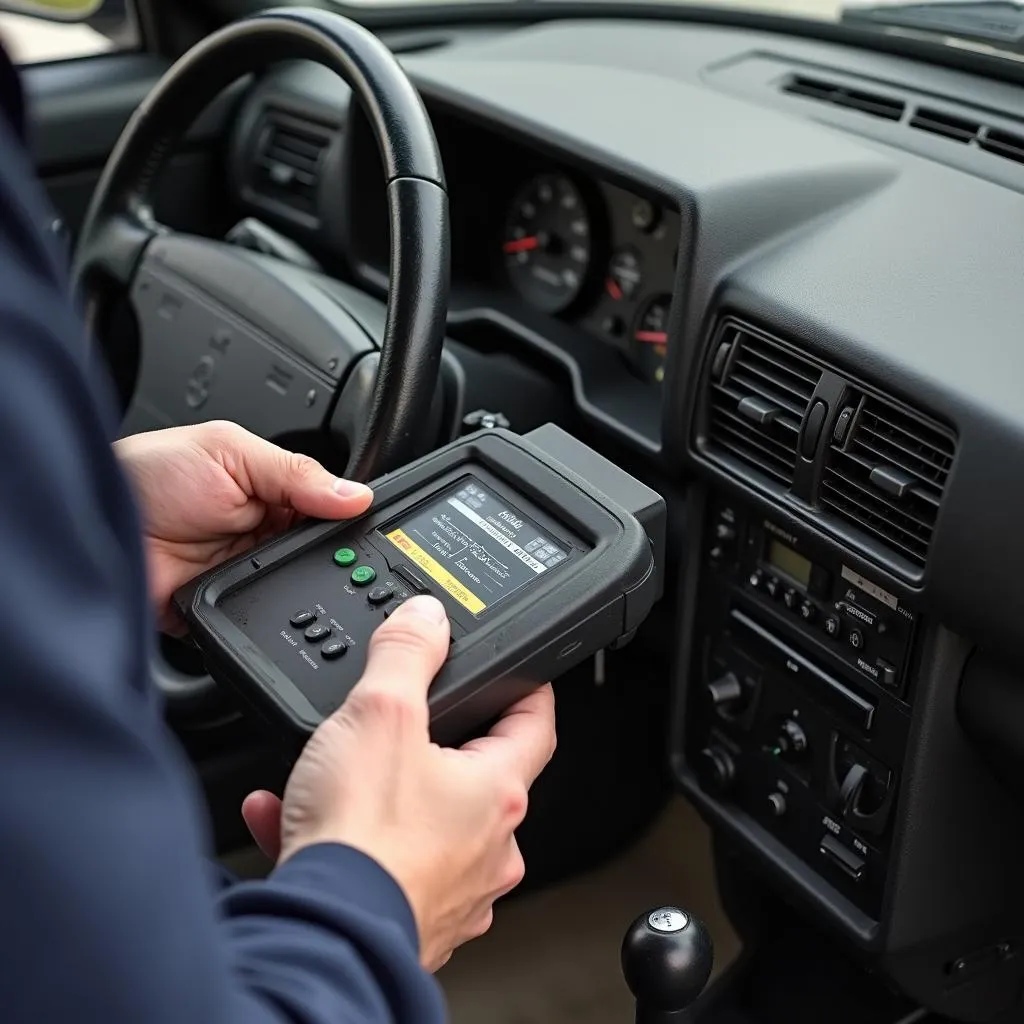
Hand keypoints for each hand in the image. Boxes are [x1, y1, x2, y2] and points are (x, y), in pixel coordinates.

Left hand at [114, 421, 372, 631]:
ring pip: (297, 592)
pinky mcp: (226, 613)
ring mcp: (247, 576)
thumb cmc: (147, 475)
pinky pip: (261, 624)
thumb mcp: (229, 452)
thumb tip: (356, 495)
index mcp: (274, 493)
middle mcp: (265, 536)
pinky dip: (266, 620)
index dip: (345, 519)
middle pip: (319, 555)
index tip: (360, 527)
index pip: (329, 510)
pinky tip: (261, 604)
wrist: (90, 525)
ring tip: (277, 571)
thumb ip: (295, 473)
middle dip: (324, 557)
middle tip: (322, 551)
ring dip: (294, 587)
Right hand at [241, 595, 556, 970]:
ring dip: (371, 791)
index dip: (527, 688)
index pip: (536, 723)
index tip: (519, 673)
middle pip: (475, 774)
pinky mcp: (410, 917)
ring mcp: (452, 888)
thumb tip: (426, 619)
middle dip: (435, 744)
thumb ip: (407, 655)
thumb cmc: (365, 839)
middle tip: (405, 723)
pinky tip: (288, 816)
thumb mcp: (382, 714)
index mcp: (498, 793)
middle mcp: (488, 846)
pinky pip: (378, 860)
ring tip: (326, 773)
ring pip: (419, 819)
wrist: (324, 934)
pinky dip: (341, 836)